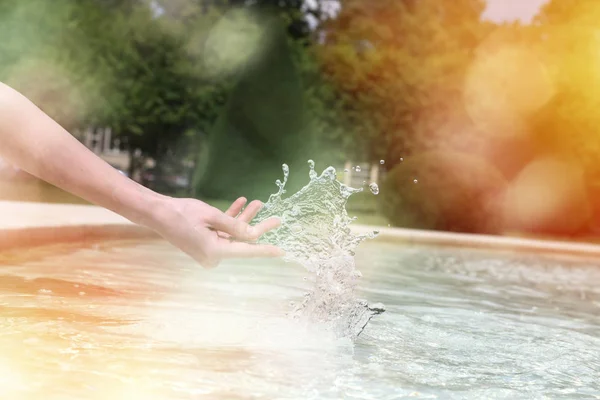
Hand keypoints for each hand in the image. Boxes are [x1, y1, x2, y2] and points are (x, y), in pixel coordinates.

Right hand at [150, 196, 282, 267]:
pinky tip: (241, 203)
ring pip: (233, 235)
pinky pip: (222, 232)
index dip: (265, 250)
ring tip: (258, 203)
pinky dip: (231, 220)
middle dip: (257, 228)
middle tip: (277, 219)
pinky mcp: (204, 243)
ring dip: (244, 219)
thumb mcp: (212, 216)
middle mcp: (213, 255)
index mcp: (215, 252)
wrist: (157, 213)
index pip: (246, 251)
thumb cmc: (183, 213)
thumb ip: (235, 226)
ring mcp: (208, 251)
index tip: (281, 251)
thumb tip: (254, 235)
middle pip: (241, 242)